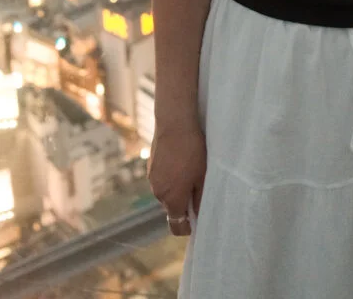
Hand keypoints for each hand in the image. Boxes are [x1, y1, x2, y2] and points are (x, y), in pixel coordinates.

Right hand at [148, 121, 206, 237]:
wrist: (174, 124)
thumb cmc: (192, 151)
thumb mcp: (202, 176)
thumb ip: (199, 199)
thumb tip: (198, 214)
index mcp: (172, 199)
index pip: (176, 226)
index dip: (187, 227)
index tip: (196, 221)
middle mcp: (158, 193)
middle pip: (171, 208)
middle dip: (183, 203)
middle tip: (198, 188)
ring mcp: (152, 179)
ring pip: (166, 192)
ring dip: (176, 188)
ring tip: (190, 170)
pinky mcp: (150, 166)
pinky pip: (161, 179)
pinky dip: (170, 176)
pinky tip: (180, 161)